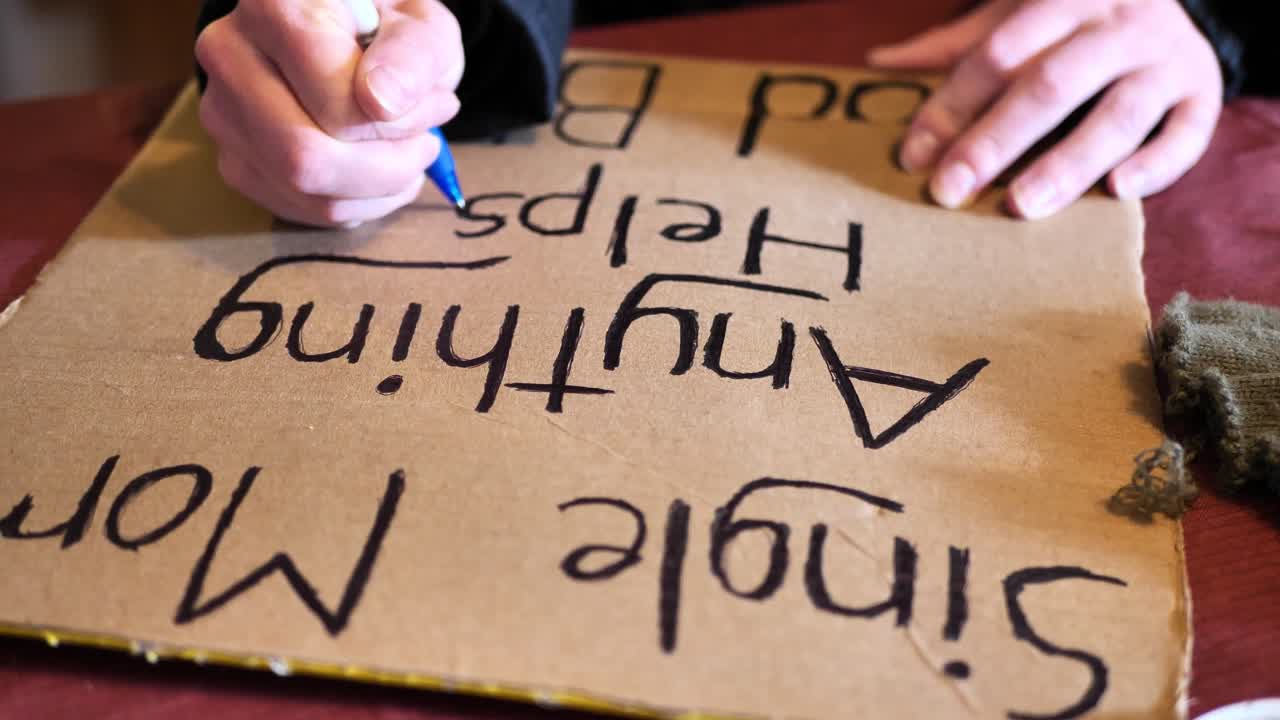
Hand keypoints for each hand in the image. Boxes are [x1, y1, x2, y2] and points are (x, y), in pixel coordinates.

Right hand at [196, 0, 464, 226]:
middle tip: (425, 147)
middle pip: (304, 157)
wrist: (349, 34)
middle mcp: (230, 55)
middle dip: (385, 169)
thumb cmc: (389, 29)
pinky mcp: (235, 158)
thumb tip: (382, 102)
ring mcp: (223, 112)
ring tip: (406, 156)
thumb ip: (413, 55)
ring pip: (302, 190)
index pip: (335, 103)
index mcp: (274, 7)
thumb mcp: (423, 27)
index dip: (400, 123)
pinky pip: (298, 208)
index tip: (439, 106)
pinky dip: (355, 205)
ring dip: (376, 190)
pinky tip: (376, 172)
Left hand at [868, 0, 1221, 217]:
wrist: (1167, 0)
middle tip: (950, 191)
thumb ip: (954, 45)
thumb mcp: (1013, 18)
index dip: (953, 105)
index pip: (997, 54)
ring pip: (1119, 112)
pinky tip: (1118, 192)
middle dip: (995, 140)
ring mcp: (1166, 57)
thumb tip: (877, 59)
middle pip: (1051, 83)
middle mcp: (1118, 24)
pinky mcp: (1204, 91)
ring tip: (1022, 206)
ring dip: (1068, 162)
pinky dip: (1158, 163)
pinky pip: (1188, 131)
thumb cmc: (1070, 21)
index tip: (915, 156)